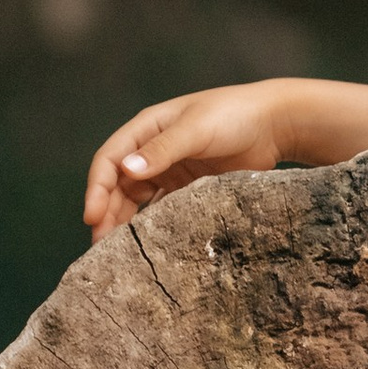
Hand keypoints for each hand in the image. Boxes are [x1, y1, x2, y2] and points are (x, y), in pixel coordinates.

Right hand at [84, 82, 288, 233]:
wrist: (276, 124)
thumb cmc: (234, 115)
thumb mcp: (196, 130)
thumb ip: (163, 149)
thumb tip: (125, 170)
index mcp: (146, 129)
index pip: (109, 160)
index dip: (97, 188)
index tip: (92, 216)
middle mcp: (152, 150)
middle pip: (119, 185)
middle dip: (107, 213)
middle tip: (99, 246)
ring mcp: (171, 170)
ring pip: (137, 200)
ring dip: (125, 222)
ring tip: (117, 252)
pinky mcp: (190, 187)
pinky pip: (163, 209)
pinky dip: (152, 225)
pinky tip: (148, 244)